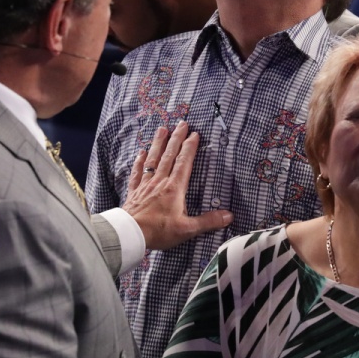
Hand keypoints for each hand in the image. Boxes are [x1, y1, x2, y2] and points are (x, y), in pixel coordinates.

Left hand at [122, 122, 231, 250]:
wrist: (130, 234)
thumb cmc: (158, 231)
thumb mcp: (187, 229)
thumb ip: (208, 221)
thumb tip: (228, 216)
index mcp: (174, 188)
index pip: (184, 162)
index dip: (190, 147)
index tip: (194, 134)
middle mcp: (160, 182)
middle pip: (169, 155)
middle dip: (176, 138)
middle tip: (181, 123)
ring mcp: (145, 185)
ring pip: (153, 159)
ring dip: (158, 143)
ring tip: (162, 129)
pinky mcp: (134, 192)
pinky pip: (137, 172)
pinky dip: (139, 161)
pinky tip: (141, 153)